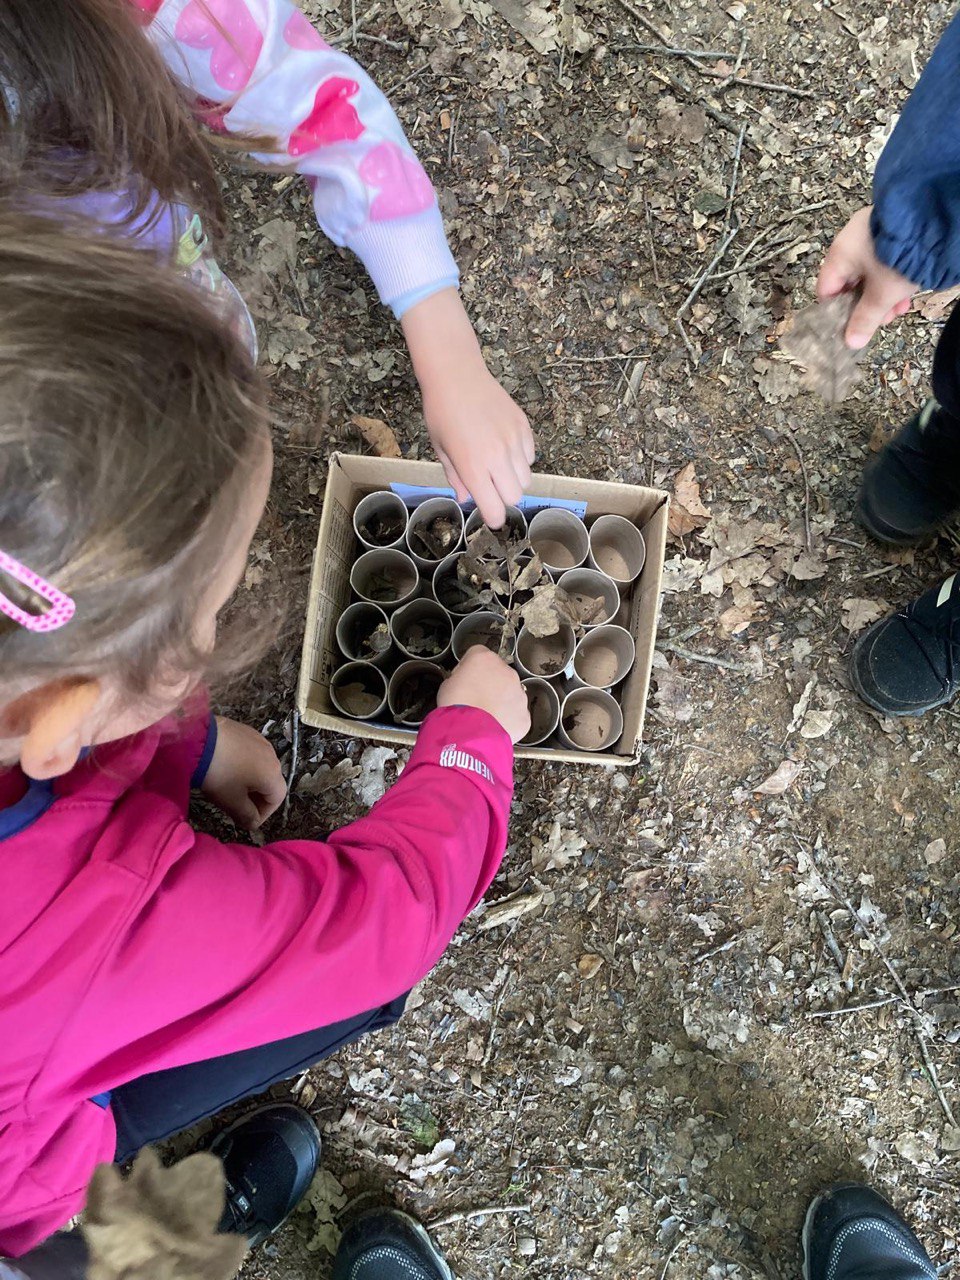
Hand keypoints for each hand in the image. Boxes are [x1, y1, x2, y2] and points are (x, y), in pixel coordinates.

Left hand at [201, 716, 286, 829]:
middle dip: (256, 798)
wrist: (198, 737)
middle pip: (270, 782)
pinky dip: (242, 763)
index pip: (277, 799)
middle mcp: (272, 755)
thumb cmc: (219, 774)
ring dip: (249, 780)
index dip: (263, 813)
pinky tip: (225, 766)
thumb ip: (246, 816)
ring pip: (260, 766)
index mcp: (273, 774)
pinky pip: (250, 752)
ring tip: (230, 786)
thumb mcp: (231, 801)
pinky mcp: (245, 730)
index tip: (246, 820)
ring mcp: (259, 740)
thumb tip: (253, 823)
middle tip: (237, 806)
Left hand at [402, 289, 535, 528]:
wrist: (456, 375)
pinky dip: (520, 459)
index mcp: (473, 467)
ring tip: (497, 464)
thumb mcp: (441, 449)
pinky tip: (504, 447)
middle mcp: (497, 456)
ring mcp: (513, 440)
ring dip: (513, 479)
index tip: (490, 516)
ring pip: (526, 478)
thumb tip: (467, 498)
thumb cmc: (441, 412)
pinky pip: (530, 457)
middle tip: (491, 487)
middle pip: (514, 497)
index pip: (495, 509)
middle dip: (503, 498)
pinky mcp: (523, 426)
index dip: (493, 518)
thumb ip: (456, 478)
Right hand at [437, 647, 530, 743]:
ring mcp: (519, 693)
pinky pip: (516, 714)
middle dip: (489, 684)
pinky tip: (494, 727)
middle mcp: (507, 672)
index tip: (464, 680)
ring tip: (485, 716)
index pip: (477, 655)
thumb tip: (465, 682)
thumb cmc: (455, 707)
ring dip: (500, 701)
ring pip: (510, 693)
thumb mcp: (447, 684)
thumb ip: (461, 677)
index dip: (469, 668)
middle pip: (498, 673)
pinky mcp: (524, 714)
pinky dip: (508, 720)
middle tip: (476, 700)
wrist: (470, 733)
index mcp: (485, 659)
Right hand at [817, 205, 916, 348]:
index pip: (826, 290)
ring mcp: (869, 232)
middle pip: (849, 283)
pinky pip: (882, 259)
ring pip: (869, 273)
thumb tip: (851, 342)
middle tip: (882, 318)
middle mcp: (850, 241)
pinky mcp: (888, 230)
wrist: (933, 222)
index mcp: (839, 254)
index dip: (836, 311)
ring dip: (881, 294)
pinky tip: (905, 291)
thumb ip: (865, 319)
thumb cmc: (899, 258)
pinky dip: (890, 277)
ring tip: (898, 308)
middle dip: (866, 305)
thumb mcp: (882, 294)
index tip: (851, 324)